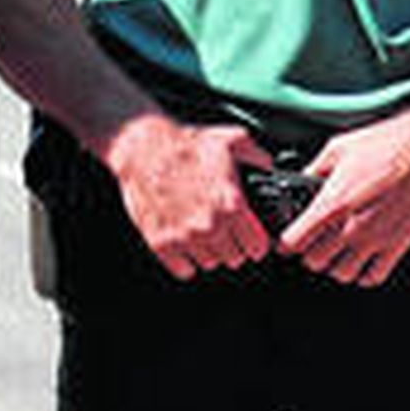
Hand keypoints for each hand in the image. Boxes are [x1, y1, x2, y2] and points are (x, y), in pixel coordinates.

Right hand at [103, 113, 273, 279]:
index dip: (255, 243)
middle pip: (234, 258)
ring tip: (202, 236)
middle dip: (231, 246)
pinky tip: (183, 244)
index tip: (250, 240)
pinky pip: (183, 269)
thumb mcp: (228, 141)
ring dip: (208, 253)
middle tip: (224, 234)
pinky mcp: (162, 244)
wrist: (143, 149)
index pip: (256, 245)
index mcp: (231, 204)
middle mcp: (211, 225)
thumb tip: (266, 161)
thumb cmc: (182, 145)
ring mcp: (186, 237)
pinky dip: (184, 261)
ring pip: (209, 263)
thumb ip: (254, 153)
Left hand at [280, 108, 409, 287]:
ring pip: (342, 274)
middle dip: (309, 253)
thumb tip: (303, 180)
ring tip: (336, 252)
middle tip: (312, 242)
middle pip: (315, 261)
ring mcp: (376, 239)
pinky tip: (361, 260)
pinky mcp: (398, 245)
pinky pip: (374, 277)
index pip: (295, 241)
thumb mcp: (338, 148)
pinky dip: (363, 275)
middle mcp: (353, 226)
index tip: (286, 240)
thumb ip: (315, 169)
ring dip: (335, 265)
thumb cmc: (387, 144)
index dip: (286, 242)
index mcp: (333, 202)